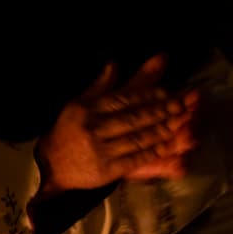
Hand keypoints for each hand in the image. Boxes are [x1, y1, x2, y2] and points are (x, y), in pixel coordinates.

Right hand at [36, 55, 198, 193]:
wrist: (47, 166)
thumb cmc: (67, 130)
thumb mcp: (78, 103)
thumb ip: (99, 84)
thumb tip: (115, 62)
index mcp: (90, 109)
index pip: (124, 99)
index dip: (149, 95)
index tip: (169, 91)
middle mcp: (96, 128)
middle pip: (135, 118)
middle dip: (162, 111)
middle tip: (184, 104)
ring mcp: (102, 150)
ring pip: (139, 138)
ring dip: (163, 130)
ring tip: (183, 122)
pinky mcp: (108, 171)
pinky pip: (136, 159)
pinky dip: (155, 152)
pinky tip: (170, 146)